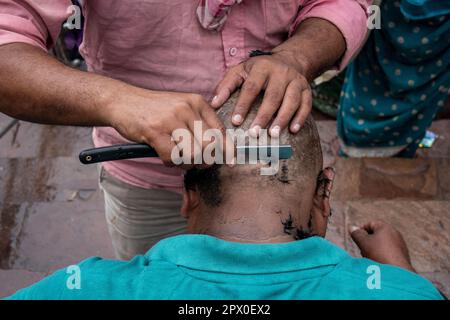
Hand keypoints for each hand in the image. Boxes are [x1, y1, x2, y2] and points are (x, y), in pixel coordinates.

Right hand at [107, 88, 229, 167]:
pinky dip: (170, 163)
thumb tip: (219, 150)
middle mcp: (187, 108)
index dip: (226, 150)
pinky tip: (164, 155)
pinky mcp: (155, 131)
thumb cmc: (154, 110)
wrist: (122, 101)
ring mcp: (171, 119)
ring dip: (187, 163)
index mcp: (197, 102)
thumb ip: (199, 125)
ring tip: (178, 159)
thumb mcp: (181, 109)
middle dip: (205, 160)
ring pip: (193, 154)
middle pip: (210, 146)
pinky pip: (172, 157)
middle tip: (196, 163)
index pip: (220, 131)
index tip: (227, 161)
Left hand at [211, 53, 311, 136]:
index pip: (251, 88)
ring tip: (273, 134)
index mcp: (261, 68)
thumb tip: (213, 104)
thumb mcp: (240, 70)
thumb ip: (226, 86)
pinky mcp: (307, 89)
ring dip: (282, 119)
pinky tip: (293, 130)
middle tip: (254, 133)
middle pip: (273, 96)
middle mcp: (280, 72)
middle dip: (263, 116)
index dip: (243, 105)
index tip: (235, 122)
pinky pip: (306, 104)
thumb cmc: (258, 70)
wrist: (289, 59)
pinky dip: (300, 118)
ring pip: (291, 101)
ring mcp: (296, 81)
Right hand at [350, 220, 414, 271]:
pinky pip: (389, 252)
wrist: (397, 272)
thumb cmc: (379, 254)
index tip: (356, 240)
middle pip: (376, 234)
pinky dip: (382, 256)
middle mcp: (395, 233)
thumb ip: (356, 234)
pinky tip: (379, 264)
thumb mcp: (363, 242)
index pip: (370, 224)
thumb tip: (352, 227)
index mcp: (386, 227)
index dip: (361, 231)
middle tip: (362, 251)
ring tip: (370, 259)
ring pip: (382, 244)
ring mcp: (400, 244)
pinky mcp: (403, 255)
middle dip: (367, 242)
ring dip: (374, 250)